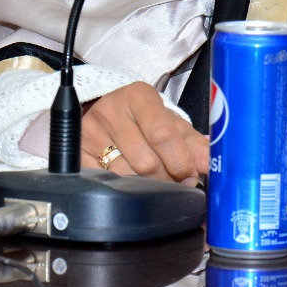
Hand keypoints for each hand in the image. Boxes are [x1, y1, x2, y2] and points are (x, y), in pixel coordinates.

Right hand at [80, 81, 208, 185]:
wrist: (109, 114)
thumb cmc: (145, 119)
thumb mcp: (171, 124)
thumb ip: (194, 144)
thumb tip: (210, 164)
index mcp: (139, 97)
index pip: (162, 134)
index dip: (179, 160)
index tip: (189, 174)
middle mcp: (111, 110)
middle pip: (145, 160)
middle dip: (166, 177)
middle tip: (175, 180)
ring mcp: (90, 132)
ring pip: (125, 175)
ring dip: (146, 186)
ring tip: (155, 180)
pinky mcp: (76, 152)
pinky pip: (104, 181)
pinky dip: (123, 189)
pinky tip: (131, 183)